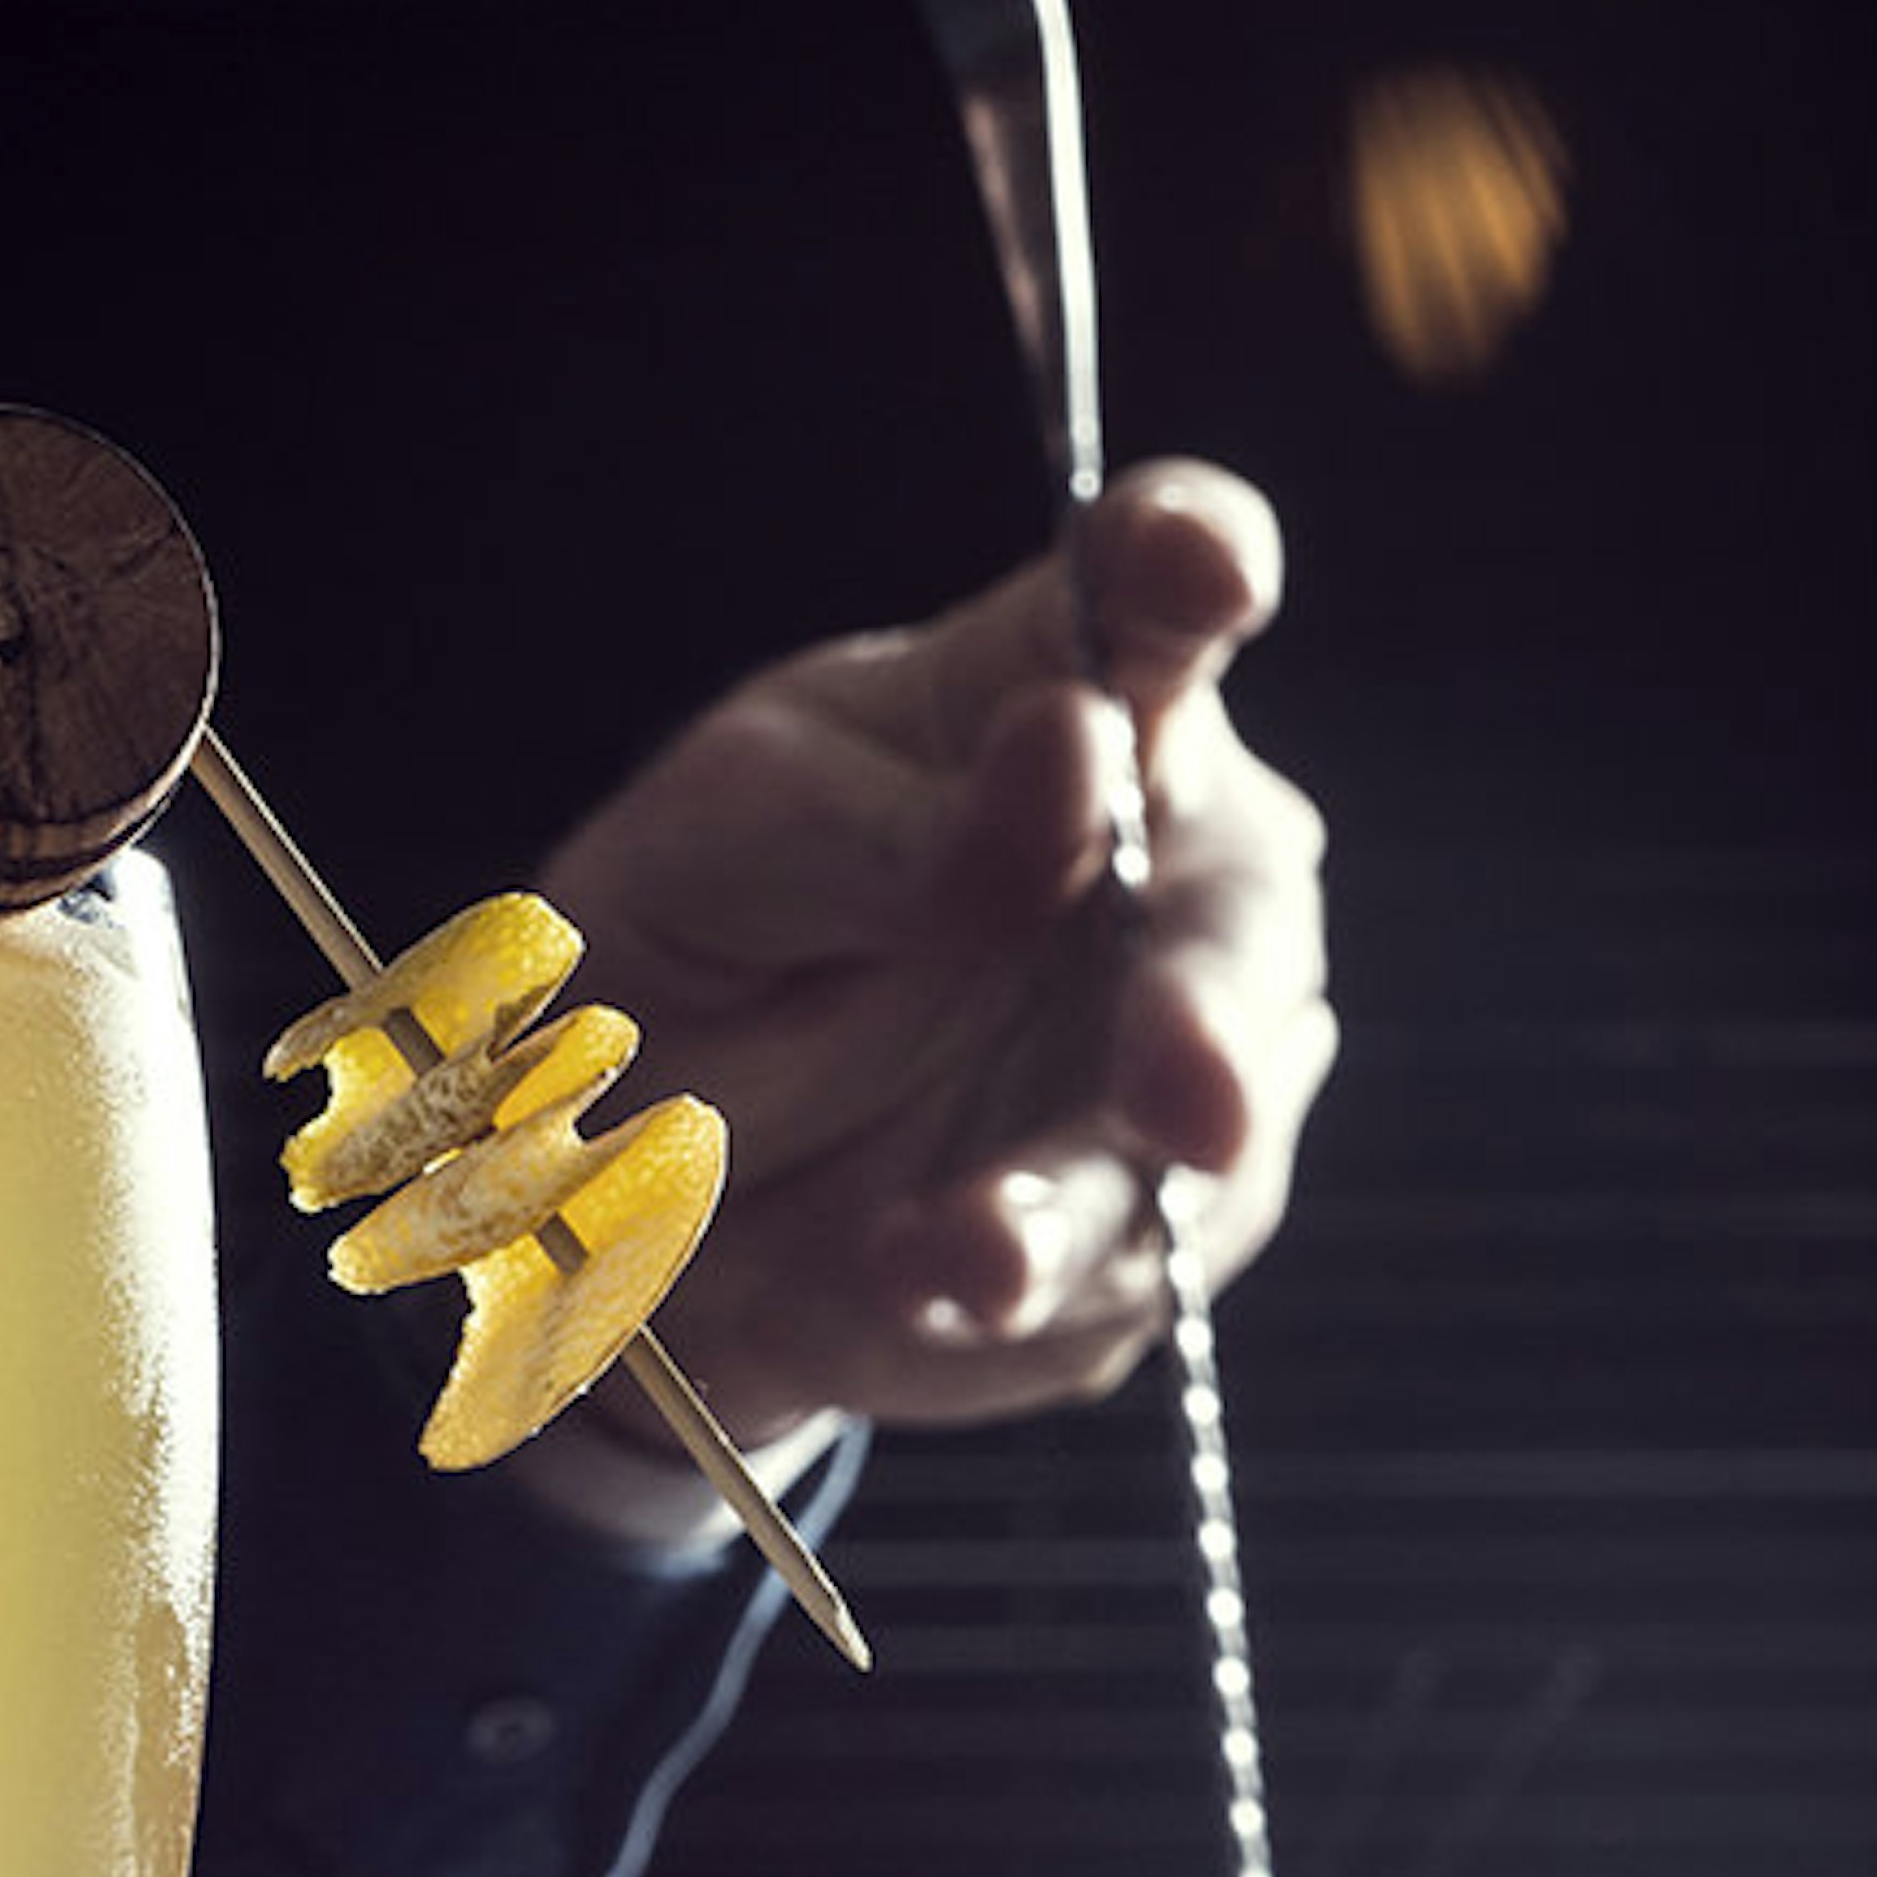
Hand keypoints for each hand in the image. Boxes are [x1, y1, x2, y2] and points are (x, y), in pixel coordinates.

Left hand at [534, 461, 1333, 1446]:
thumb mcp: (729, 847)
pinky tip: (891, 1300)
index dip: (1196, 565)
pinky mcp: (1133, 1231)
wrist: (629, 1180)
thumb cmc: (698, 937)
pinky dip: (1007, 1311)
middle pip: (1247, 910)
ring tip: (960, 1260)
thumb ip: (889, 821)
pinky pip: (1113, 1288)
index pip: (1154, 585)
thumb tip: (1077, 747)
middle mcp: (1159, 859)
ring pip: (1206, 1139)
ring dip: (1089, 1211)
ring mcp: (1167, 1052)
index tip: (1210, 571)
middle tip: (1177, 1097)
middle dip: (1213, 1016)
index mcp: (1046, 693)